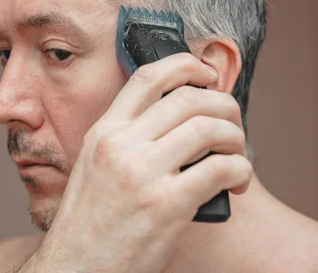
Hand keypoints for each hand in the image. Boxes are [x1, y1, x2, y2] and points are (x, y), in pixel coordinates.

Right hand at [19, 53, 252, 272]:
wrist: (76, 267)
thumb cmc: (90, 222)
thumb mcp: (94, 166)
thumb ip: (128, 139)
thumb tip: (175, 122)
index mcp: (104, 132)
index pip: (148, 77)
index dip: (186, 65)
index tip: (206, 73)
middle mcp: (121, 145)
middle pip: (188, 98)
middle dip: (224, 105)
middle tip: (231, 125)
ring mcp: (142, 172)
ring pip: (209, 128)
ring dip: (235, 137)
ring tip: (236, 155)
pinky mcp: (165, 204)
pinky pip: (221, 169)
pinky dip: (241, 171)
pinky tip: (237, 184)